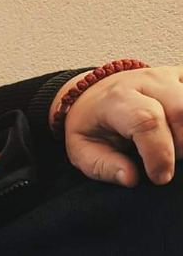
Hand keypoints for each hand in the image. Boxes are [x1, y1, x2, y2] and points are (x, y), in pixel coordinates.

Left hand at [62, 65, 182, 186]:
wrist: (91, 93)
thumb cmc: (89, 124)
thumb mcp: (82, 150)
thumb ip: (104, 166)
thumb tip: (130, 179)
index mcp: (116, 99)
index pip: (147, 121)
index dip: (159, 153)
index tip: (160, 177)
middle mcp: (146, 82)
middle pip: (180, 112)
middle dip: (180, 146)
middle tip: (165, 162)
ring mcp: (168, 76)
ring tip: (172, 146)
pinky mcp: (182, 77)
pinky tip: (177, 132)